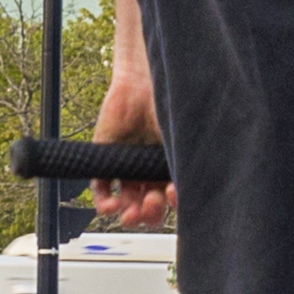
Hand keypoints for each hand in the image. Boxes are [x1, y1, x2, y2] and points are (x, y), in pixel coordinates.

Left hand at [87, 56, 172, 230]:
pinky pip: (101, 189)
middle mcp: (148, 173)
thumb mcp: (182, 136)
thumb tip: (192, 190)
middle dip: (149, 214)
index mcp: (170, 169)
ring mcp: (126, 169)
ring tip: (129, 214)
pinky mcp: (105, 161)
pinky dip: (104, 203)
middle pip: (149, 207)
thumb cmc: (167, 103)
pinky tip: (110, 206)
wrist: (142, 79)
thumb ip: (188, 161)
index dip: (173, 205)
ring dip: (128, 214)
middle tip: (149, 207)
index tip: (172, 195)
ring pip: (126, 203)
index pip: (172, 200)